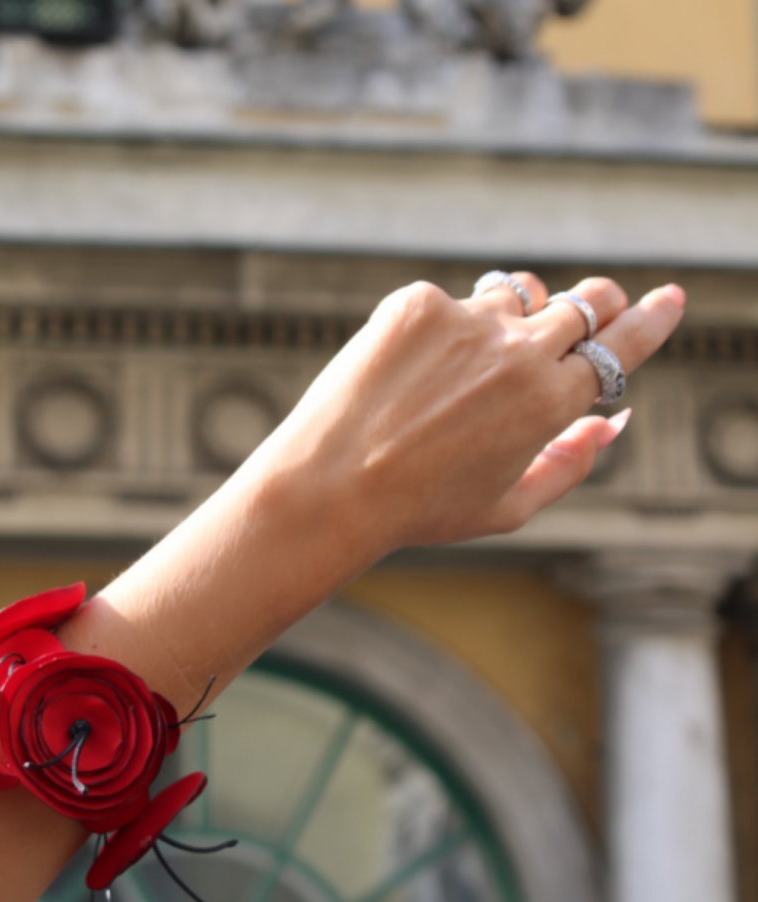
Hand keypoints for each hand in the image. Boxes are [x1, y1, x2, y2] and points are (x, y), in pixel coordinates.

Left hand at [266, 272, 683, 559]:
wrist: (330, 487)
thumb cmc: (419, 509)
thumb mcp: (507, 507)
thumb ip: (572, 463)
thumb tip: (614, 421)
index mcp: (551, 400)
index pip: (625, 343)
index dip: (654, 318)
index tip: (670, 298)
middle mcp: (518, 350)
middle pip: (584, 300)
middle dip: (598, 304)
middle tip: (590, 313)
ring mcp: (465, 319)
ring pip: (515, 294)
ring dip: (516, 316)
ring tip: (474, 362)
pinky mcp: (414, 304)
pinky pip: (448, 303)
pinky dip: (442, 329)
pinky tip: (408, 374)